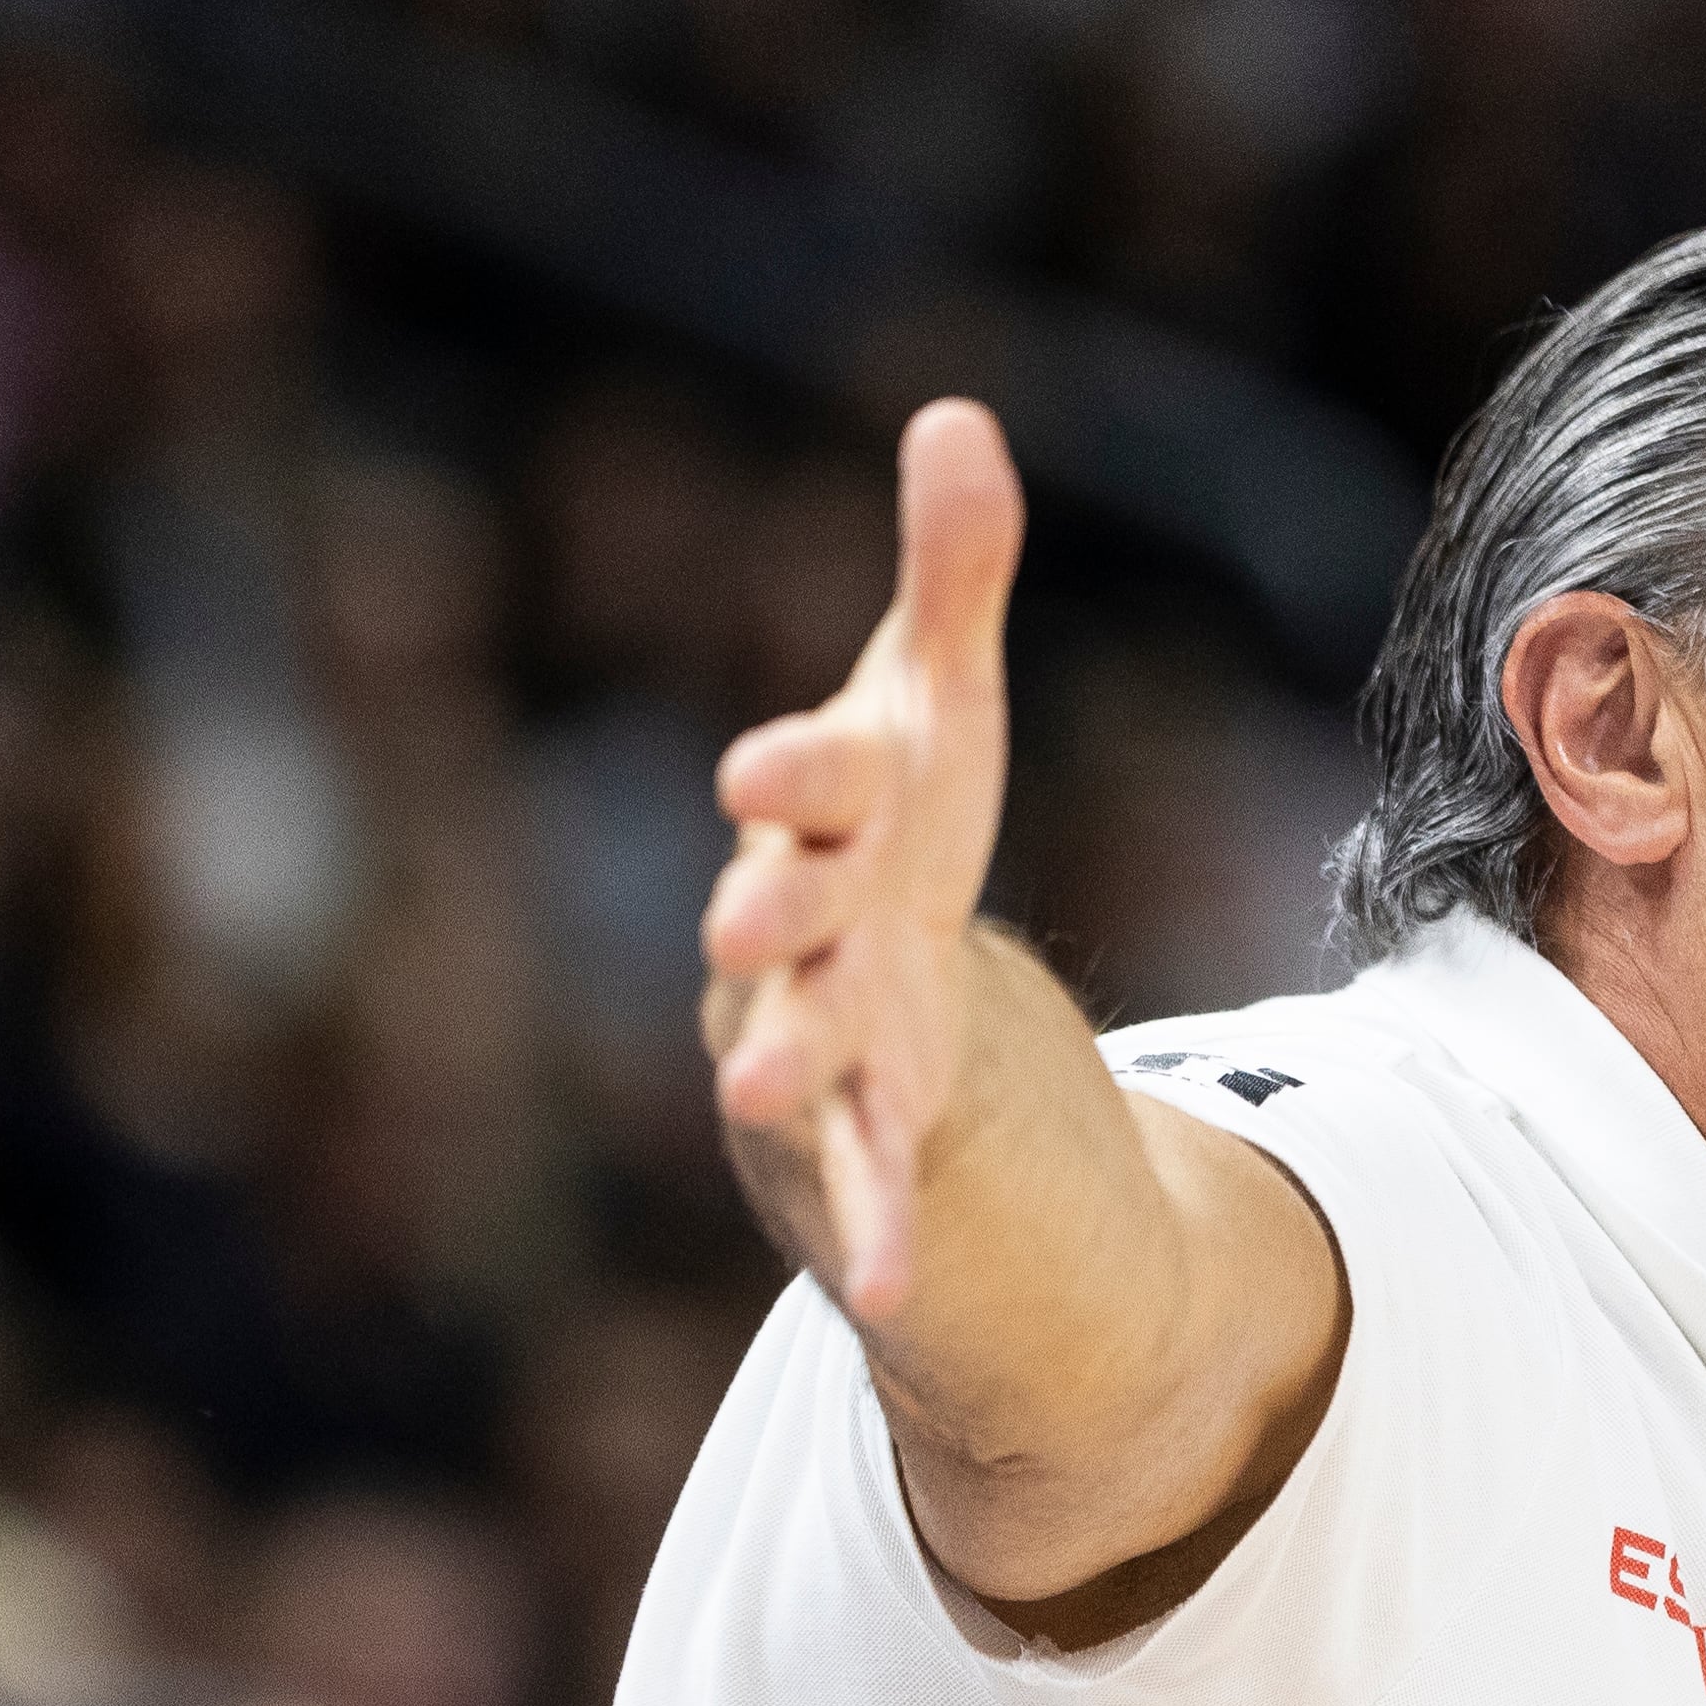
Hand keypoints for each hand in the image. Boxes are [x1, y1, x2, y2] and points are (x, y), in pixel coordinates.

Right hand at [703, 399, 1024, 1319]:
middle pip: (778, 915)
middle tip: (749, 915)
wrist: (870, 959)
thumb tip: (957, 414)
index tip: (768, 766)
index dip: (793, 772)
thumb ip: (948, 577)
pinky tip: (891, 1292)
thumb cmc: (894, 816)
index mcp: (821, 809)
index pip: (807, 778)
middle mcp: (798, 921)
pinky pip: (861, 1178)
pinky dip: (873, 1227)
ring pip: (790, 1050)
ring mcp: (817, 1028)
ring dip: (779, 1069)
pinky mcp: (855, 1123)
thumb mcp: (934, 701)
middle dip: (766, 914)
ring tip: (759, 1098)